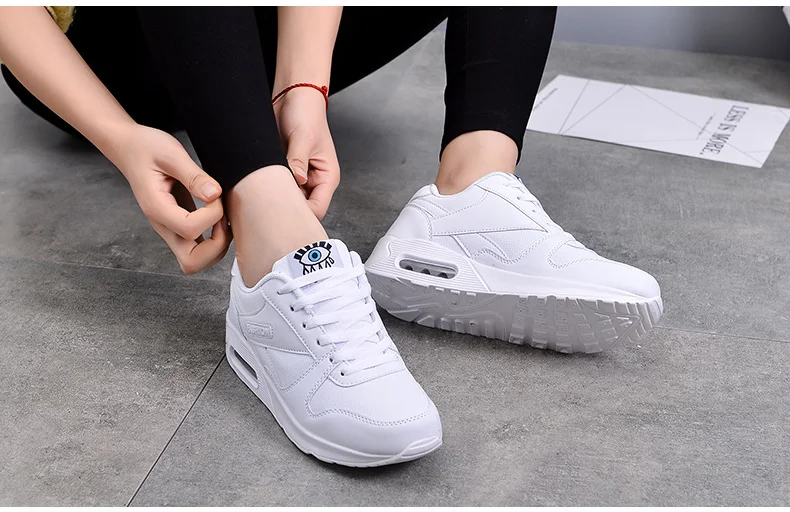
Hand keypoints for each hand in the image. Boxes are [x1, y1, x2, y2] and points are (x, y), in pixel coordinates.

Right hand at [109, 124, 230, 273]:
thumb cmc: (146, 147)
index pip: (190, 230)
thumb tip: (214, 194)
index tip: (214, 195)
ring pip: (195, 261)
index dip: (212, 215)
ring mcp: (169, 229)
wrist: (129, 148)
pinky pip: (197, 248)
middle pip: (191, 262)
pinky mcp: (177, 226)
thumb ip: (194, 176)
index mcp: (157, 208)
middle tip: (223, 219)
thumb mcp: (171, 154)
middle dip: (216, 246)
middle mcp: (162, 224)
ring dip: (217, 245)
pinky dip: (214, 240)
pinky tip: (217, 216)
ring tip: (221, 217)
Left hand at [273, 87, 339, 219]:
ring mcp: (298, 177)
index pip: (318, 208)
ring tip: (260, 196)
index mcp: (326, 177)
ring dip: (275, 198)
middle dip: (285, 209)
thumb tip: (296, 180)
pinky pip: (276, 187)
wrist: (292, 96)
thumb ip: (298, 160)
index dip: (302, 215)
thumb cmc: (306, 113)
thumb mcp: (303, 137)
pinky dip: (267, 189)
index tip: (281, 214)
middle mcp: (313, 180)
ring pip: (287, 200)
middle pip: (301, 208)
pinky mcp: (283, 171)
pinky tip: (257, 187)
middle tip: (266, 209)